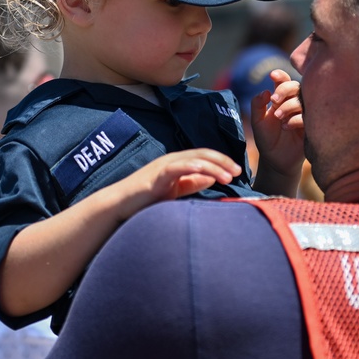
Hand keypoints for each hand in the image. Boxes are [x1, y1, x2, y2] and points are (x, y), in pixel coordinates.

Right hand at [114, 148, 241, 219]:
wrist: (120, 204)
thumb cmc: (145, 200)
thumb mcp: (174, 191)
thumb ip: (191, 184)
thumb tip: (211, 178)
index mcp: (177, 163)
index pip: (204, 157)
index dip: (222, 162)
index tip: (237, 172)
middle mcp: (172, 160)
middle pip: (202, 154)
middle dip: (222, 162)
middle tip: (238, 171)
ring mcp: (164, 165)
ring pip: (194, 159)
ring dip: (214, 166)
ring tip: (228, 175)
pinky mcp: (156, 175)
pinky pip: (177, 167)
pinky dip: (192, 167)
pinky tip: (205, 172)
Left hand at [251, 69, 304, 178]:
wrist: (275, 160)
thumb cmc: (266, 138)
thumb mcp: (258, 122)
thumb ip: (257, 105)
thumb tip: (265, 91)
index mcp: (282, 99)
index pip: (284, 81)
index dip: (281, 75)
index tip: (273, 76)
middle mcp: (294, 103)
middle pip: (296, 86)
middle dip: (285, 90)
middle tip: (274, 101)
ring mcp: (304, 114)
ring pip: (303, 100)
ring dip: (289, 105)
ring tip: (278, 117)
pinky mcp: (311, 126)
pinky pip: (309, 116)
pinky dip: (296, 119)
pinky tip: (286, 126)